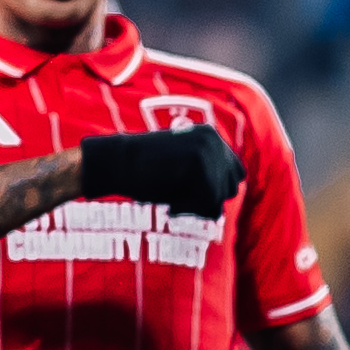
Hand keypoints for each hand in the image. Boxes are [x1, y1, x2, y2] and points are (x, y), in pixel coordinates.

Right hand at [80, 125, 244, 215]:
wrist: (115, 163)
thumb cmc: (143, 173)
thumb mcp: (180, 174)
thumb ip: (203, 183)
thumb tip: (218, 211)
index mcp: (210, 138)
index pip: (234, 175)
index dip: (214, 192)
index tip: (186, 197)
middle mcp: (213, 140)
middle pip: (230, 187)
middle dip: (207, 201)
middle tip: (178, 204)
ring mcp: (207, 149)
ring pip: (220, 195)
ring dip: (198, 207)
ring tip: (173, 205)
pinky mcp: (198, 163)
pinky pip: (208, 201)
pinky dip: (190, 210)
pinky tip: (171, 207)